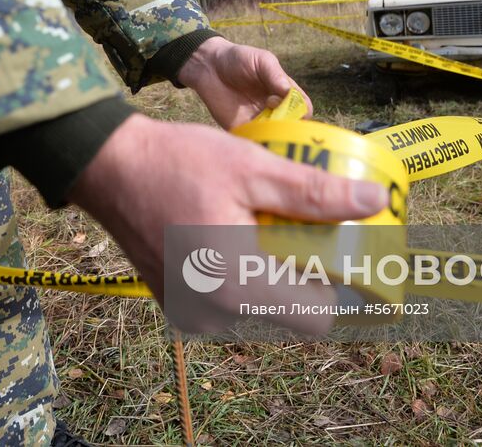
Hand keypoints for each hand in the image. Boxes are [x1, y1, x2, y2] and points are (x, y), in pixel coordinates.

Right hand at [68, 114, 386, 331]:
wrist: (108, 166)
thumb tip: (373, 201)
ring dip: (273, 275)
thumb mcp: (253, 169)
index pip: (315, 318)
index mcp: (238, 288)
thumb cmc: (179, 163)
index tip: (343, 250)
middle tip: (311, 230)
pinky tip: (239, 233)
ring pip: (258, 307)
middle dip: (307, 276)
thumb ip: (314, 193)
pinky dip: (242, 274)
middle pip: (288, 313)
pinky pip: (227, 299)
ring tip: (270, 225)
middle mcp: (214, 313)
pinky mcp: (176, 301)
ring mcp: (192, 311)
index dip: (339, 288)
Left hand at [176, 37, 311, 128]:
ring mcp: (259, 122)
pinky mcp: (242, 129)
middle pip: (293, 128)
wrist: (208, 66)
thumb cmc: (238, 59)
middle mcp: (276, 110)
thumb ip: (274, 74)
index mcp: (284, 93)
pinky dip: (256, 143)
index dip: (299, 110)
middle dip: (288, 128)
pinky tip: (249, 136)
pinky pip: (254, 141)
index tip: (277, 101)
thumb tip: (288, 92)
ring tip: (258, 127)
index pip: (303, 109)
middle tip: (269, 118)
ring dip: (272, 138)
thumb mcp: (260, 60)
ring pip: (275, 138)